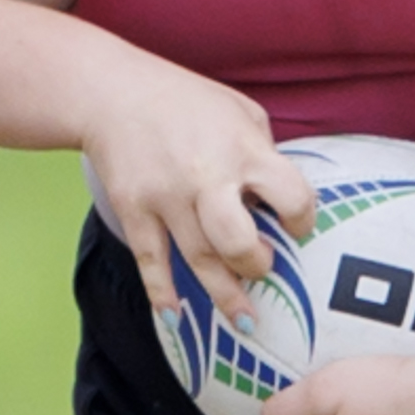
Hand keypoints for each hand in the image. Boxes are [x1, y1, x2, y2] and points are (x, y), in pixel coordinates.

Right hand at [81, 55, 318, 314]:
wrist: (113, 92)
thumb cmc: (187, 102)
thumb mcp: (240, 112)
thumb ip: (263, 154)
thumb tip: (277, 201)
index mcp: (244, 149)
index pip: (291, 195)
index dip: (301, 218)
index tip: (296, 227)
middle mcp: (206, 176)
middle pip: (238, 241)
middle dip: (257, 265)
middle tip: (263, 269)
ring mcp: (166, 196)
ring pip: (199, 259)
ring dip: (224, 295)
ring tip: (244, 321)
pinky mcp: (134, 209)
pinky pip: (151, 261)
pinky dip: (163, 293)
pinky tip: (176, 318)